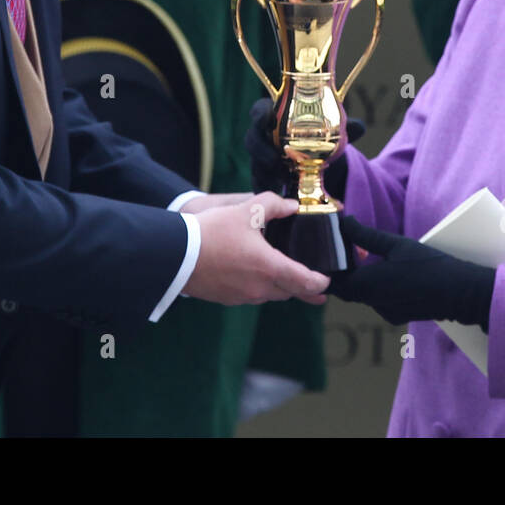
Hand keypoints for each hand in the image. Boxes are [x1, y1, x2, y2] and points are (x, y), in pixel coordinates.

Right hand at [183, 192, 329, 305]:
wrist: (177, 255)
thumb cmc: (212, 232)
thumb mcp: (246, 211)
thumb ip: (273, 205)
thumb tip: (292, 206)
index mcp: (270, 268)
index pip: (305, 282)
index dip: (320, 284)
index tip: (327, 283)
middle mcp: (260, 288)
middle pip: (290, 292)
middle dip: (303, 289)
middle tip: (316, 288)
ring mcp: (242, 296)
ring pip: (270, 296)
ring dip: (280, 288)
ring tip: (286, 279)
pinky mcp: (227, 299)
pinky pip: (251, 296)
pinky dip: (259, 288)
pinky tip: (254, 277)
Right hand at [244, 98, 365, 200]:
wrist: (316, 166)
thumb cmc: (319, 142)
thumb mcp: (332, 135)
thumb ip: (344, 130)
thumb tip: (359, 126)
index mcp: (275, 119)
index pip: (259, 111)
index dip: (258, 114)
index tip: (265, 118)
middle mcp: (264, 138)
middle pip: (252, 139)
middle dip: (259, 150)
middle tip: (273, 161)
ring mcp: (261, 159)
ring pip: (255, 163)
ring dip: (263, 172)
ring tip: (279, 181)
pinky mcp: (263, 177)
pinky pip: (259, 183)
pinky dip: (266, 190)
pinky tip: (275, 199)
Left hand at [328, 216, 494, 327]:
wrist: (461, 293)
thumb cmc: (430, 265)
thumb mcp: (397, 244)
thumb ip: (366, 236)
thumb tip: (344, 223)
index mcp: (368, 285)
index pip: (333, 282)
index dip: (325, 270)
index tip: (323, 254)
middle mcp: (373, 303)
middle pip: (346, 290)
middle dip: (341, 273)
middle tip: (342, 251)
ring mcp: (386, 312)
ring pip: (362, 296)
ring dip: (359, 280)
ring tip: (361, 258)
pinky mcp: (398, 316)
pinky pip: (377, 301)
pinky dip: (374, 288)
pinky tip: (385, 272)